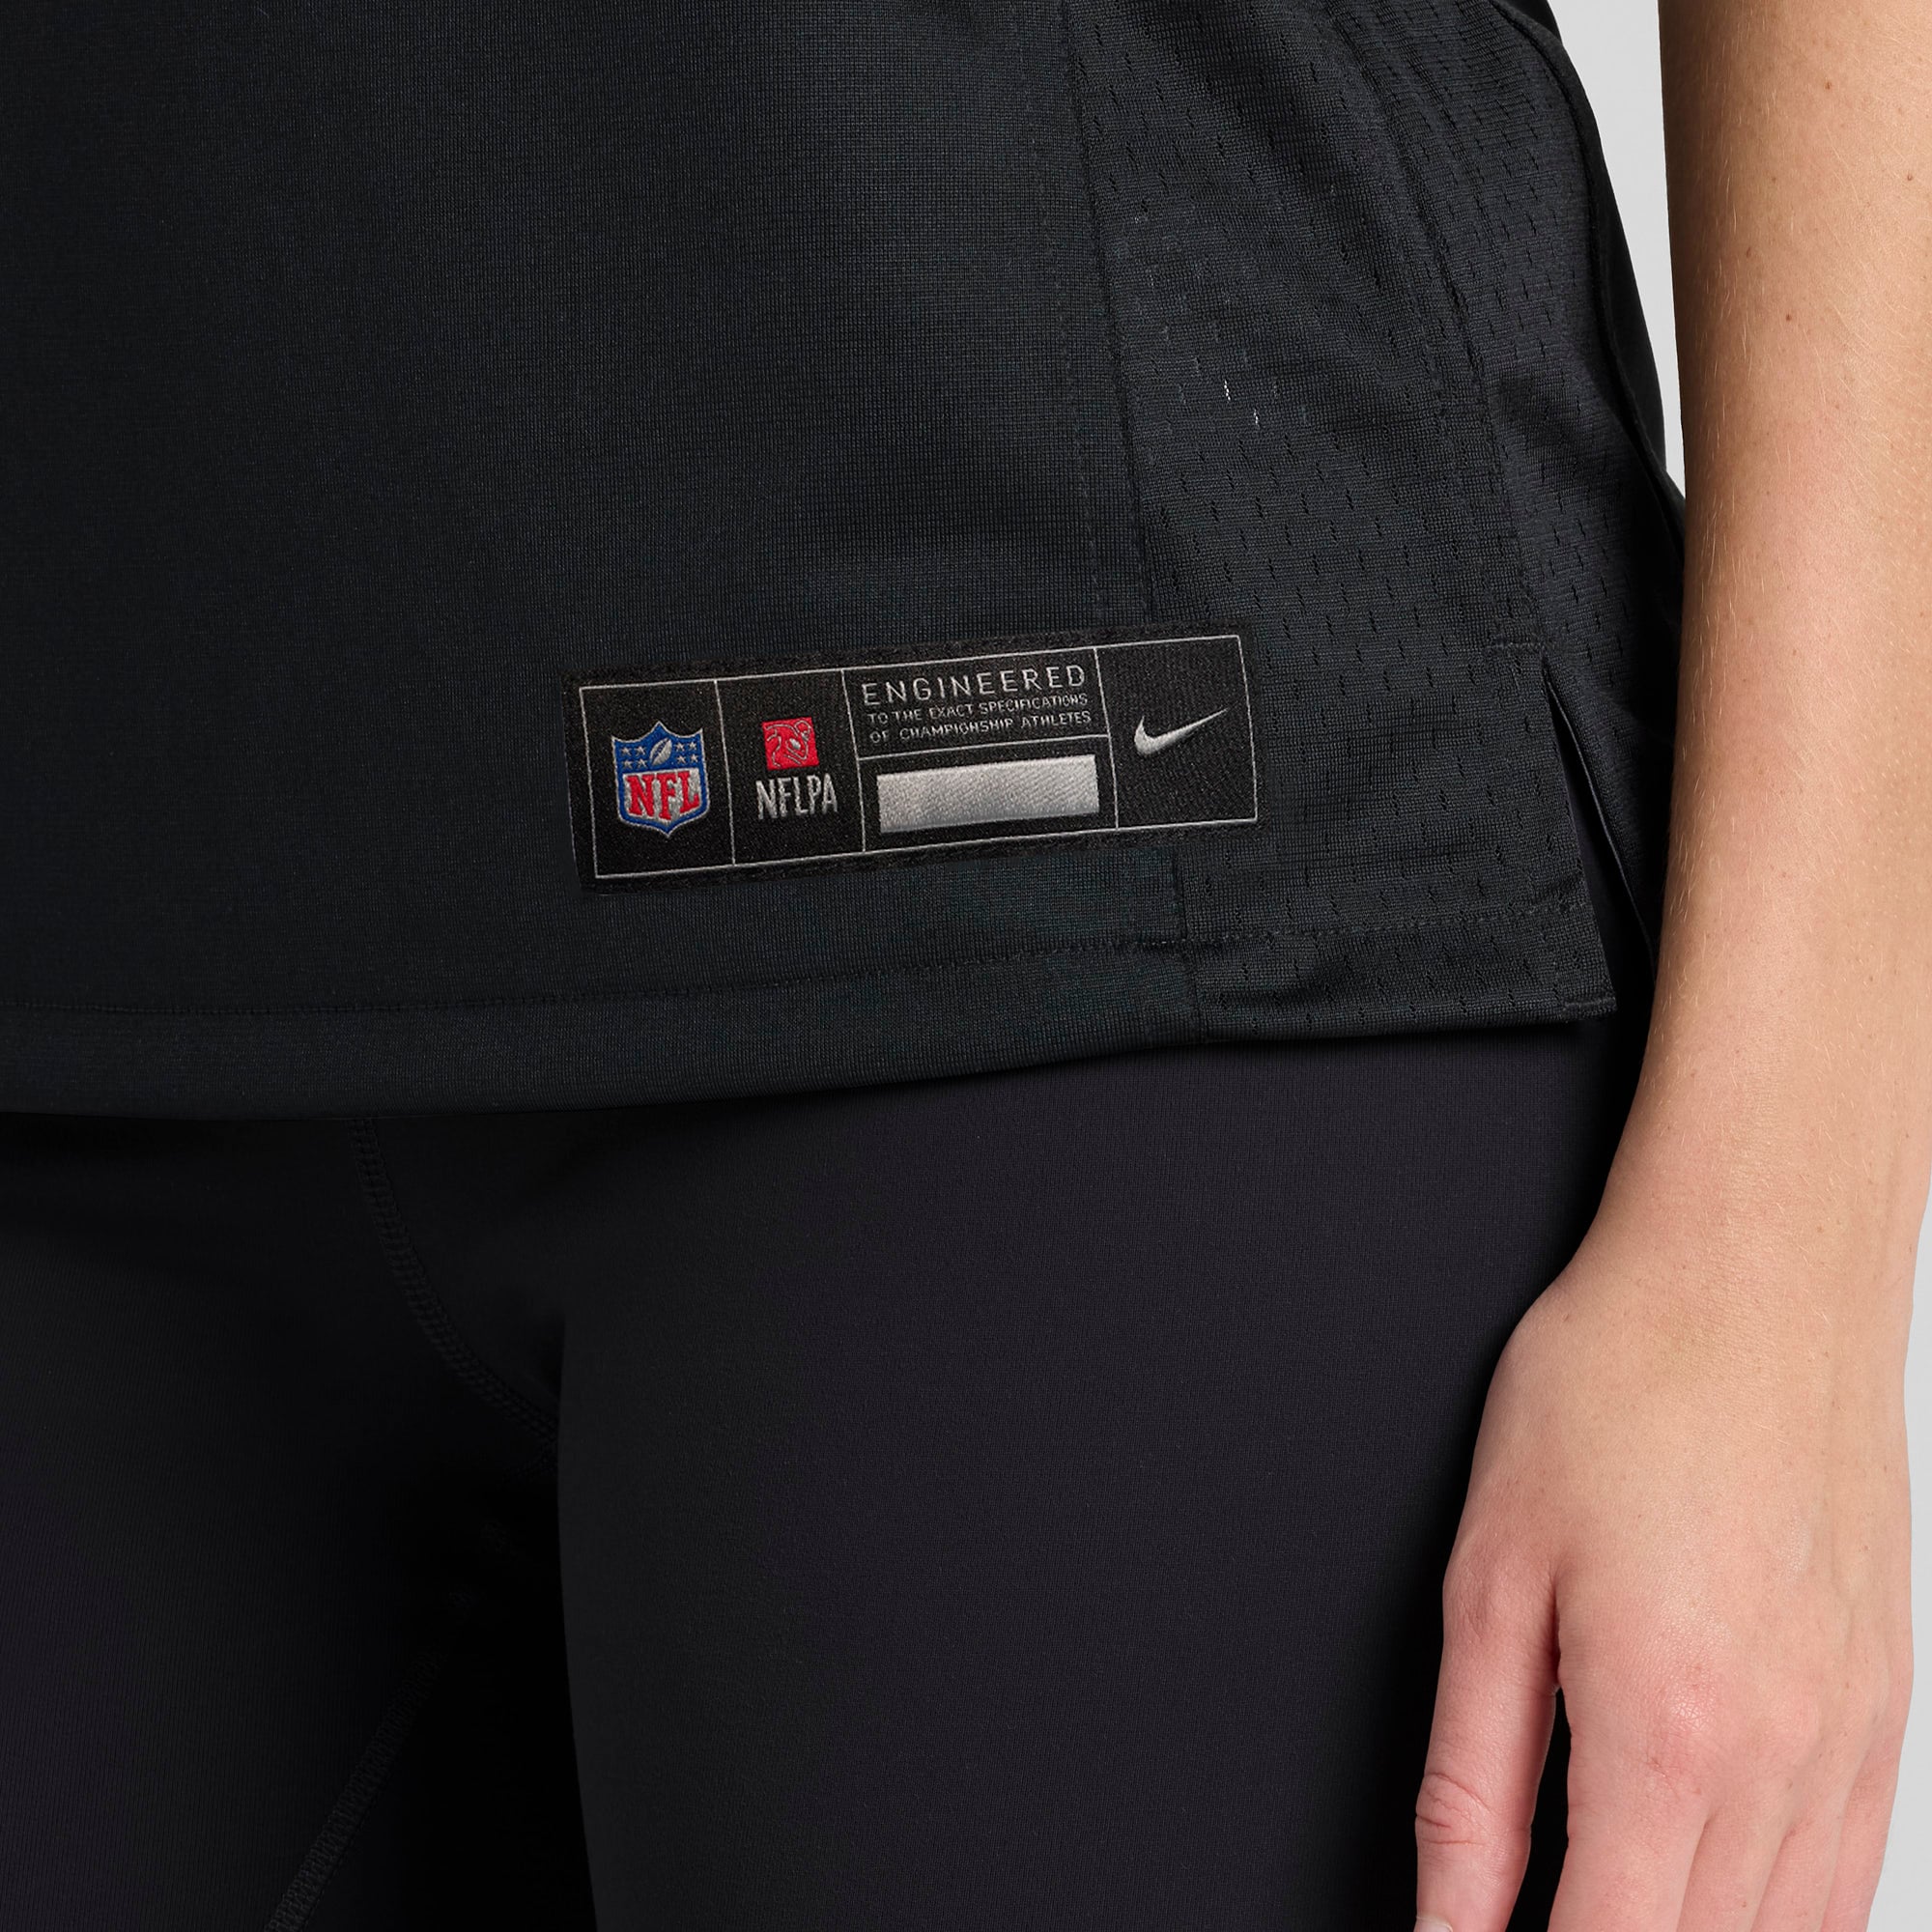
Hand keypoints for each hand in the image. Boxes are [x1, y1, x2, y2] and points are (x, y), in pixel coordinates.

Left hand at [1413, 1207, 1912, 1931]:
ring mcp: (1856, 1738)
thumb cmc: (1620, 1388)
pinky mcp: (1889, 1707)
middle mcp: (1783, 1757)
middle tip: (1535, 1919)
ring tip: (1608, 1898)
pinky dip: (1782, 1916)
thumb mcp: (1491, 1576)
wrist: (1756, 1280)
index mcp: (1664, 1730)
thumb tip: (1450, 1915)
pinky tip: (1718, 1897)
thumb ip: (1470, 1778)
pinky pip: (1851, 1877)